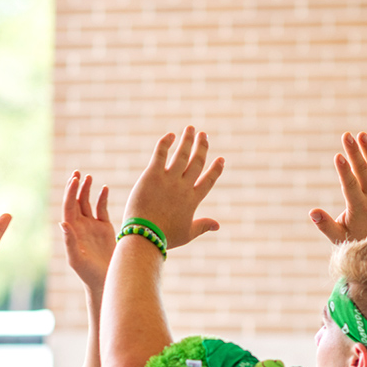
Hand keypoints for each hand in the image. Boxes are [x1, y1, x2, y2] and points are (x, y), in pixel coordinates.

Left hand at [61, 172, 114, 292]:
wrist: (105, 280)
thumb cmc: (88, 274)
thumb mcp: (76, 259)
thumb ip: (69, 242)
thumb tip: (63, 223)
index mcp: (71, 231)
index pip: (69, 207)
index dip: (70, 193)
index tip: (73, 180)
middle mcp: (80, 226)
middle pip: (76, 201)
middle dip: (75, 187)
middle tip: (77, 173)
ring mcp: (92, 226)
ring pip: (88, 203)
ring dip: (87, 189)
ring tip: (89, 177)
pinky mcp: (105, 228)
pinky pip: (102, 209)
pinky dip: (102, 198)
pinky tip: (104, 188)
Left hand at [123, 126, 223, 249]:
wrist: (145, 235)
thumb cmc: (165, 237)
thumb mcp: (187, 234)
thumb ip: (203, 226)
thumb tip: (218, 225)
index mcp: (192, 200)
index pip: (208, 180)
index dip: (215, 169)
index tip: (221, 159)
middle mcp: (183, 187)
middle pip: (196, 162)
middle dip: (201, 147)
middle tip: (204, 135)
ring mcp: (168, 179)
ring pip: (181, 154)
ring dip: (187, 140)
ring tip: (190, 129)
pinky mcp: (152, 175)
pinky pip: (161, 153)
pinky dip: (166, 142)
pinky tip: (171, 135)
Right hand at [309, 132, 366, 243]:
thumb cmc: (355, 240)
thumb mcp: (337, 236)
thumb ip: (325, 225)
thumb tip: (312, 212)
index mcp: (358, 207)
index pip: (350, 185)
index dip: (344, 171)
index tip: (338, 156)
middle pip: (362, 171)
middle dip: (354, 152)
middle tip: (346, 136)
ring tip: (361, 134)